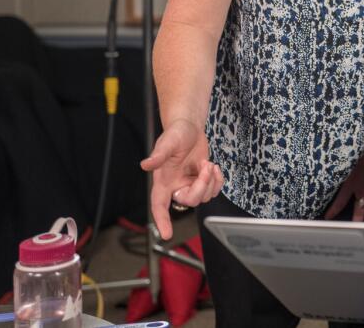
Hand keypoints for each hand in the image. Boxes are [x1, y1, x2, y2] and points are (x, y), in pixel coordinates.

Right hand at [141, 119, 223, 239]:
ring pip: (204, 197)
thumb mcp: (167, 142)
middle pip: (190, 200)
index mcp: (163, 181)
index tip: (166, 235)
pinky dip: (218, 181)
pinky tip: (214, 167)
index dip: (162, 220)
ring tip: (208, 163)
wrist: (190, 128)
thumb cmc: (175, 134)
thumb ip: (159, 155)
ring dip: (211, 181)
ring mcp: (190, 184)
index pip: (159, 205)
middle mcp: (175, 186)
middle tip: (206, 166)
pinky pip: (213, 191)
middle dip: (201, 185)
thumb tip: (145, 165)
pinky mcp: (203, 181)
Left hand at [325, 133, 363, 221]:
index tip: (328, 218)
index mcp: (350, 183)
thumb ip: (337, 168)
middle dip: (357, 221)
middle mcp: (363, 188)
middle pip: (359, 209)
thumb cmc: (357, 145)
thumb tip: (322, 169)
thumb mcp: (343, 157)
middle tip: (356, 229)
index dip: (333, 211)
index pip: (339, 201)